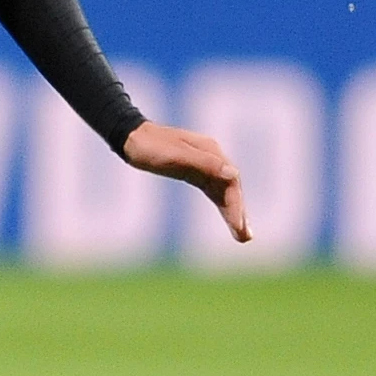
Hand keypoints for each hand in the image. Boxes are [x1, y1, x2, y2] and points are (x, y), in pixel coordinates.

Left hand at [122, 121, 250, 242]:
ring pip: (222, 191)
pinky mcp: (191, 170)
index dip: (236, 205)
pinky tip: (227, 217)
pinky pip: (211, 189)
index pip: (230, 182)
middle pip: (230, 188)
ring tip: (242, 236)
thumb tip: (234, 174)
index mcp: (210, 151)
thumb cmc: (149, 146)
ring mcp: (202, 163)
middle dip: (238, 213)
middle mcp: (211, 157)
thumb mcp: (175, 155)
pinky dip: (220, 203)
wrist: (129, 137)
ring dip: (232, 211)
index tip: (238, 226)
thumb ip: (204, 163)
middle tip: (246, 238)